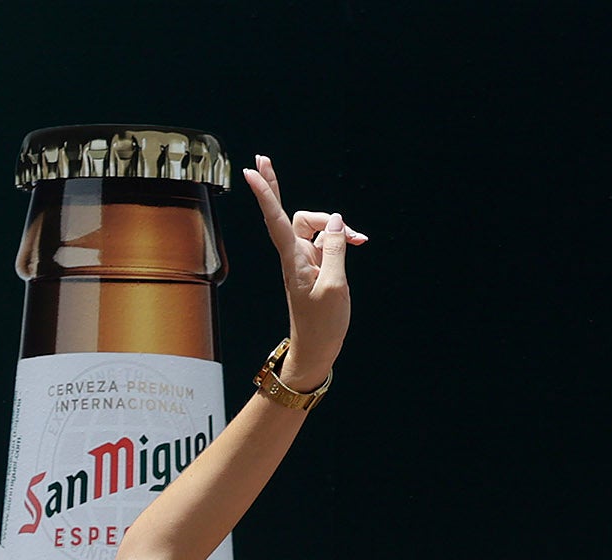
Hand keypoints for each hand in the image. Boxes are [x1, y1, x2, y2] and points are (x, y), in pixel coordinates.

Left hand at [243, 155, 361, 386]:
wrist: (316, 349)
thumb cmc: (323, 324)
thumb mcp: (335, 286)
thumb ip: (335, 249)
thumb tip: (334, 220)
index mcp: (293, 261)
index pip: (276, 220)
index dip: (266, 194)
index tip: (252, 172)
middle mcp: (293, 256)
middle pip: (286, 213)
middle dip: (274, 187)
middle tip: (262, 158)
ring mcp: (303, 260)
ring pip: (314, 226)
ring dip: (335, 225)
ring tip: (359, 241)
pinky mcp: (313, 265)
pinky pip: (325, 241)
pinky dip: (340, 238)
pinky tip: (358, 242)